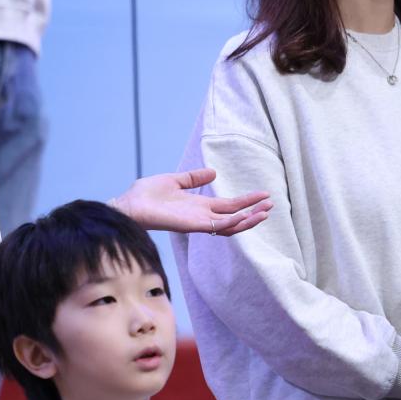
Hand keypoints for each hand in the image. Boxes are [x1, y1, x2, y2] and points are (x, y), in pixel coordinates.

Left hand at [110, 168, 271, 236]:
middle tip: (271, 204)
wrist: (129, 205)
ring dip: (248, 219)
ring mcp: (198, 222)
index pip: (229, 206)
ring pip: (230, 225)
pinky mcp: (192, 226)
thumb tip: (213, 172)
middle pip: (235, 216)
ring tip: (265, 211)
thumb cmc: (145, 195)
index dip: (247, 201)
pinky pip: (217, 227)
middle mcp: (202, 216)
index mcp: (199, 206)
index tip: (263, 194)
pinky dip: (232, 223)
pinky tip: (244, 216)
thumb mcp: (173, 180)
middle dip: (253, 211)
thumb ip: (193, 178)